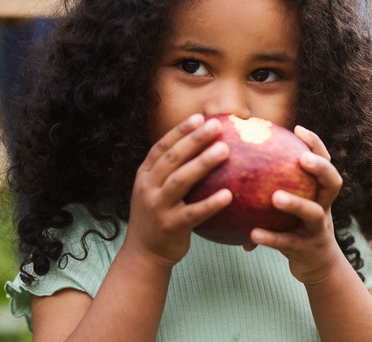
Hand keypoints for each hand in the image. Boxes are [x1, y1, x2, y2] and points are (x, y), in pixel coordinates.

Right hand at [123, 114, 232, 267]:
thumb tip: (204, 148)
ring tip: (225, 150)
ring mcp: (157, 207)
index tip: (199, 117)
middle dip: (194, 139)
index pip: (161, 147)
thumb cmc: (159, 217)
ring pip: (180, 180)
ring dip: (203, 163)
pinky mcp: (170, 226)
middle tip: (216, 126)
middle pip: (172, 158)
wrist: (143, 254)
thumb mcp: (156, 190)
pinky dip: (210, 203)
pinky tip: (228, 195)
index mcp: (145, 175)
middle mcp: (148, 188)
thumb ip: (171, 171)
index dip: (179, 131)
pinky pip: (193, 213)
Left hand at [249, 125, 346, 285]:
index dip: (315, 145)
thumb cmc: (295, 226)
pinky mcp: (307, 250)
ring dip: (296, 203)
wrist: (317, 267)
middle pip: (332, 183)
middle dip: (320, 168)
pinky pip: (289, 242)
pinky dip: (271, 238)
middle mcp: (324, 207)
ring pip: (313, 213)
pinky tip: (252, 234)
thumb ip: (273, 185)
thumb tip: (234, 161)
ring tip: (275, 197)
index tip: (297, 129)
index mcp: (319, 192)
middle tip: (302, 159)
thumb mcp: (291, 205)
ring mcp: (318, 230)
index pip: (325, 162)